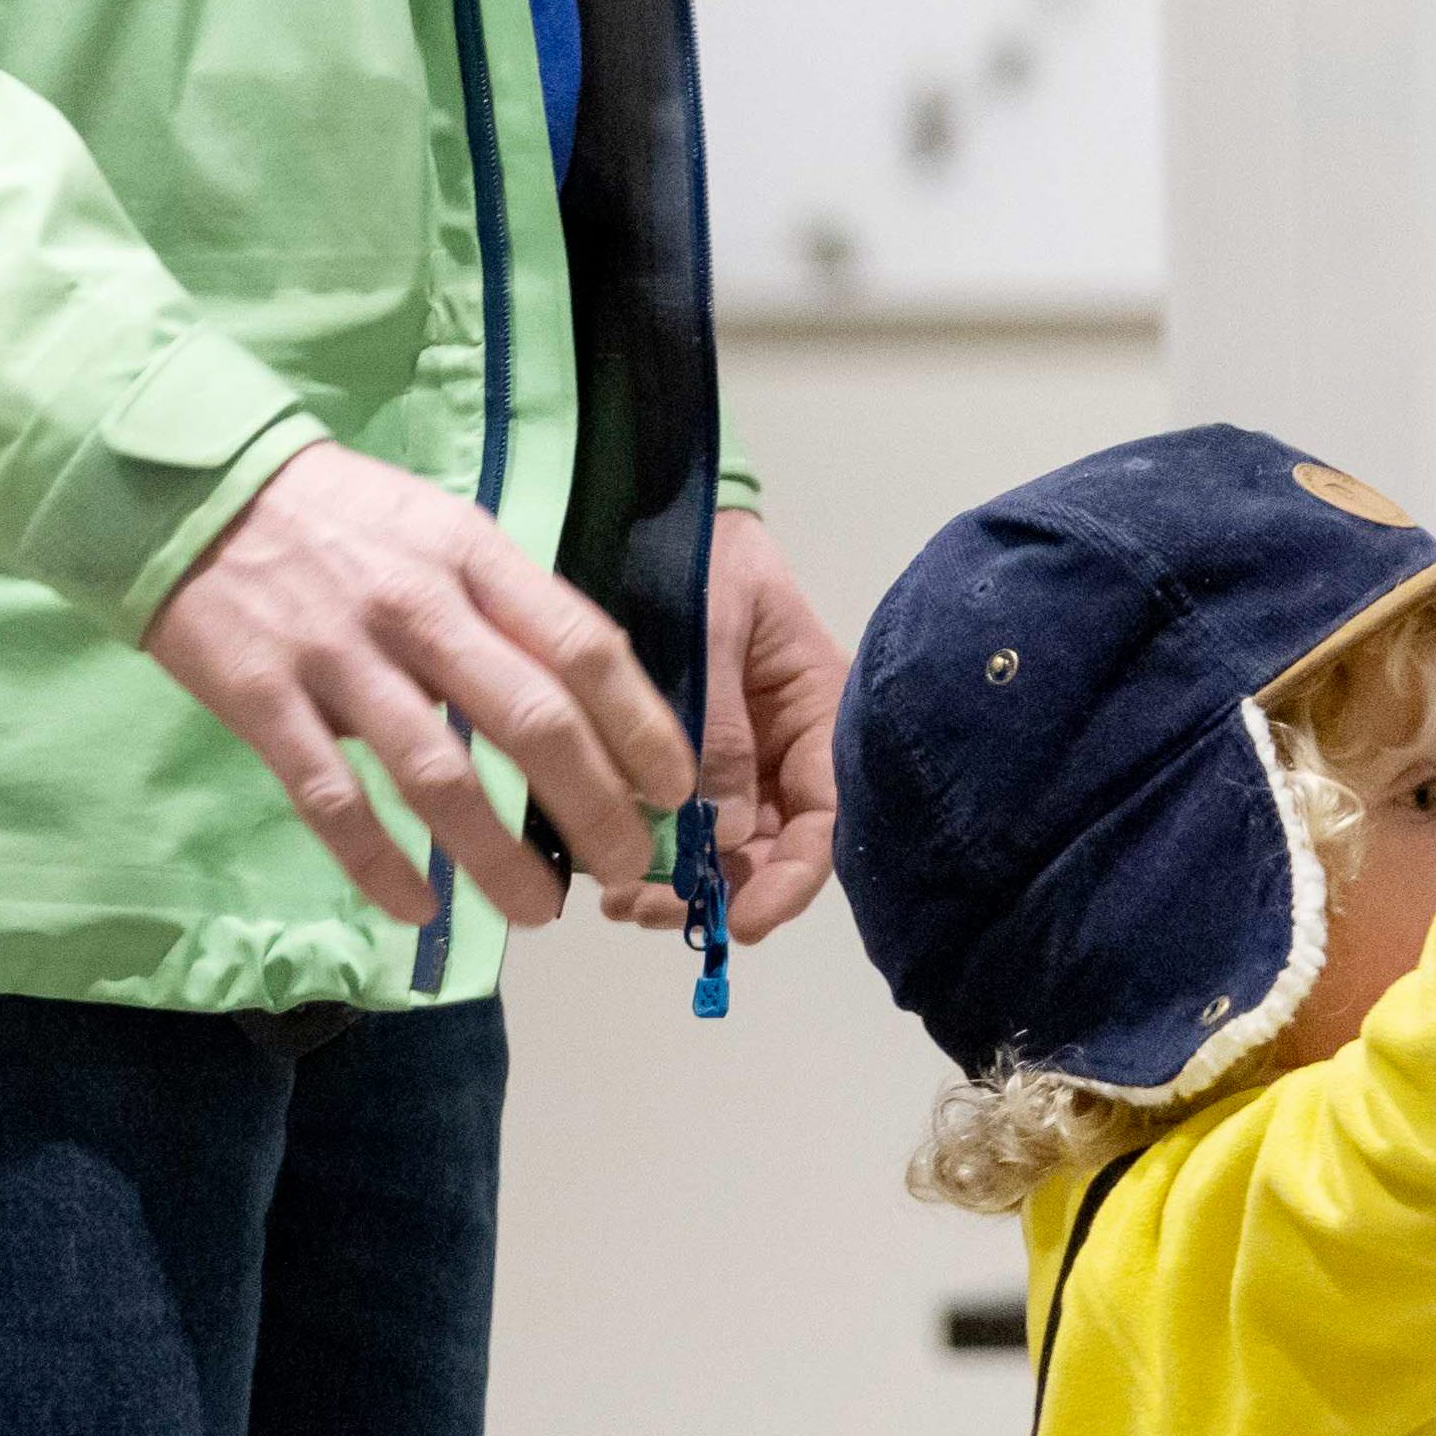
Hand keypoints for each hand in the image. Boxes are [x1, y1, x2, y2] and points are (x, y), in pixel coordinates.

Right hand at [144, 441, 694, 929]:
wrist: (190, 485)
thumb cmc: (339, 518)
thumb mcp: (441, 530)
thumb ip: (507, 608)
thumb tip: (587, 708)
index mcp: (473, 555)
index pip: (584, 648)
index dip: (641, 728)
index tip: (672, 791)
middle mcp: (415, 605)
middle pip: (531, 722)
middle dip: (595, 810)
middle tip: (627, 867)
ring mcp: (337, 655)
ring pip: (438, 777)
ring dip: (499, 859)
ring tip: (541, 911)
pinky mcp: (261, 698)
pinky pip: (333, 799)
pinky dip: (380, 865)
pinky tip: (420, 911)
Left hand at [597, 511, 847, 945]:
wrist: (649, 517)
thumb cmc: (702, 558)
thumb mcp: (715, 630)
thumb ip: (720, 727)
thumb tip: (721, 832)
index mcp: (822, 715)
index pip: (826, 817)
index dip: (792, 878)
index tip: (744, 919)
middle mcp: (786, 753)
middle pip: (772, 850)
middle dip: (721, 892)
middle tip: (652, 909)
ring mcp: (737, 763)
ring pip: (723, 851)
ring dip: (680, 885)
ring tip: (624, 901)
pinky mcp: (685, 766)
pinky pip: (677, 827)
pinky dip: (650, 856)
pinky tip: (609, 872)